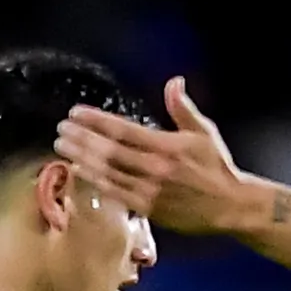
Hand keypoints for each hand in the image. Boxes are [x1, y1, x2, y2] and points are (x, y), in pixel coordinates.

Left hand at [58, 78, 259, 236]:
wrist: (229, 205)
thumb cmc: (216, 165)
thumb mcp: (203, 131)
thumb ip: (183, 108)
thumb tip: (174, 82)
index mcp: (167, 146)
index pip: (123, 130)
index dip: (96, 120)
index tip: (76, 113)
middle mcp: (155, 168)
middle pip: (109, 151)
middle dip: (82, 138)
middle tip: (62, 128)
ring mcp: (149, 190)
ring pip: (107, 172)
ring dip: (82, 158)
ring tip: (63, 146)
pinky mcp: (148, 208)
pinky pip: (114, 193)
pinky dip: (94, 181)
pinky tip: (78, 170)